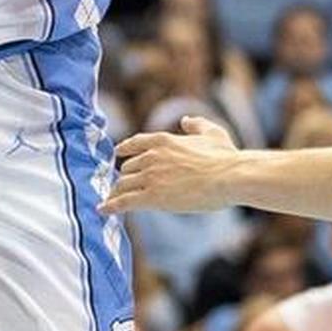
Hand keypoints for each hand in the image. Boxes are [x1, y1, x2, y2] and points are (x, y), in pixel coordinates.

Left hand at [102, 116, 238, 215]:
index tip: (117, 154)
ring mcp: (149, 177)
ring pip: (122, 184)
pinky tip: (102, 210)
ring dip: (116, 192)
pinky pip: (124, 202)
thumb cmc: (224, 157)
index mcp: (162, 140)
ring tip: (111, 200)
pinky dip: (111, 206)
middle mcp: (151, 156)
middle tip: (123, 186)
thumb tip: (186, 120)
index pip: (134, 144)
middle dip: (125, 177)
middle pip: (127, 168)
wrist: (229, 177)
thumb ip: (197, 124)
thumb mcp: (211, 132)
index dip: (124, 150)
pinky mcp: (151, 197)